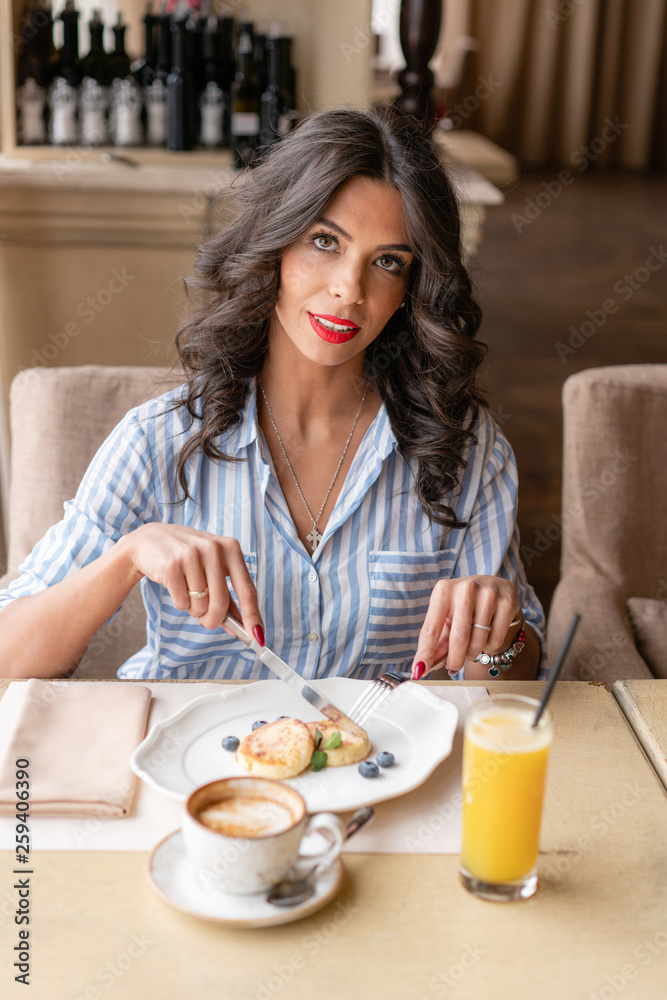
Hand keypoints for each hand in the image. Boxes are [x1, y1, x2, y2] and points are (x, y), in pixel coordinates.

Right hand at [119, 523, 263, 642]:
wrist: (150, 540)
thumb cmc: (187, 557)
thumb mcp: (212, 568)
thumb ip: (228, 596)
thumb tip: (243, 627)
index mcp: (231, 548)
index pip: (247, 590)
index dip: (252, 616)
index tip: (258, 637)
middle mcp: (213, 549)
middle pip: (221, 604)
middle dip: (213, 620)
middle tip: (206, 621)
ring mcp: (191, 555)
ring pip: (200, 606)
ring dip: (194, 610)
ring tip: (187, 592)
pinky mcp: (171, 565)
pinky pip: (182, 603)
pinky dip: (180, 604)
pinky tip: (175, 587)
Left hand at [410, 575, 519, 678]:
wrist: (493, 586)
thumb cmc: (463, 604)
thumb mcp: (446, 616)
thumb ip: (437, 641)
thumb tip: (424, 667)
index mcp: (444, 590)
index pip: (431, 628)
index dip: (425, 652)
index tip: (419, 671)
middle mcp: (466, 589)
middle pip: (458, 638)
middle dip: (454, 660)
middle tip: (453, 667)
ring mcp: (489, 595)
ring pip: (478, 642)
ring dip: (472, 653)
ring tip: (472, 644)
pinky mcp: (507, 603)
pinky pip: (495, 641)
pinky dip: (489, 647)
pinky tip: (487, 636)